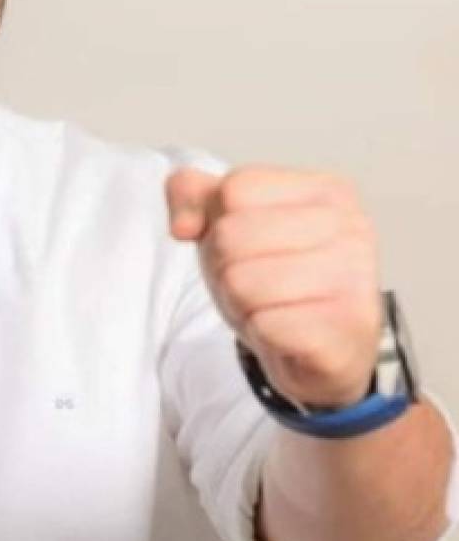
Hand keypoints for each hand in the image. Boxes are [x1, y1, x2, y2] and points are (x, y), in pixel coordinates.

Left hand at [165, 164, 383, 408]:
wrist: (320, 351)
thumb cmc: (276, 278)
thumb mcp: (226, 223)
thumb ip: (191, 195)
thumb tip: (182, 225)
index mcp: (326, 190)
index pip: (235, 189)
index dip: (219, 225)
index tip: (248, 248)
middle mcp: (351, 227)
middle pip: (231, 235)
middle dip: (225, 269)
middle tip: (254, 286)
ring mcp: (356, 277)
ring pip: (242, 282)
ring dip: (240, 304)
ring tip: (269, 308)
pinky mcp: (349, 327)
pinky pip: (265, 325)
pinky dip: (260, 333)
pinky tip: (285, 334)